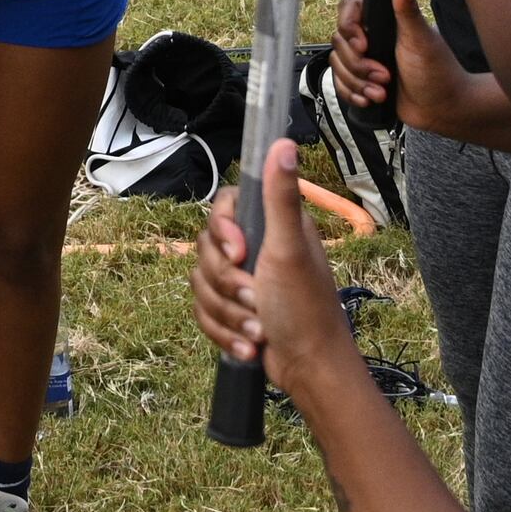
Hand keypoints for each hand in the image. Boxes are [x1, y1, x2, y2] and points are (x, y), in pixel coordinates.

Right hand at [191, 141, 359, 390]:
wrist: (309, 370)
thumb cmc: (304, 309)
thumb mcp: (289, 249)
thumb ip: (281, 197)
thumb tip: (284, 142)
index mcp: (272, 226)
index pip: (224, 207)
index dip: (222, 232)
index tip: (238, 254)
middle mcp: (258, 248)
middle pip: (206, 250)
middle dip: (226, 285)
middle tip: (254, 300)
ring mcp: (243, 281)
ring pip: (201, 285)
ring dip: (228, 314)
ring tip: (258, 330)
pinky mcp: (233, 309)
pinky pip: (204, 312)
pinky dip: (224, 333)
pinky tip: (250, 346)